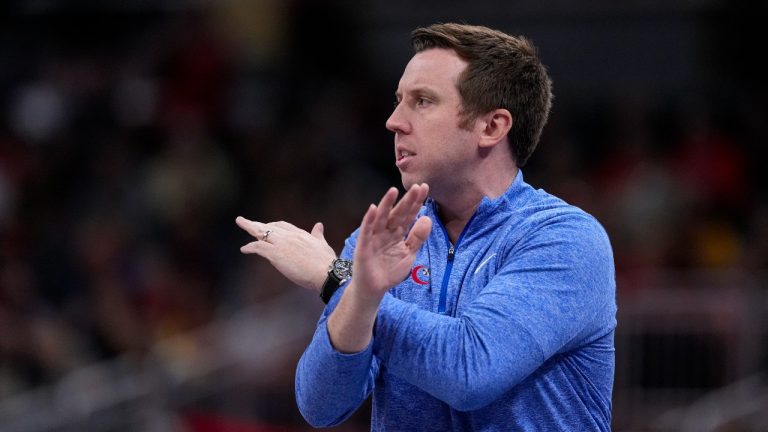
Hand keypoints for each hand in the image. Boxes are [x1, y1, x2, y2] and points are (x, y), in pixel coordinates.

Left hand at [236, 218, 336, 290]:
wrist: (326, 272)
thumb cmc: (326, 262)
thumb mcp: (322, 244)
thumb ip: (318, 235)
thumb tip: (319, 225)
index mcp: (300, 234)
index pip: (283, 226)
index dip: (273, 226)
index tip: (267, 227)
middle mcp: (289, 236)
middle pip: (270, 226)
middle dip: (257, 223)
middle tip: (245, 221)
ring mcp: (282, 244)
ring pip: (262, 232)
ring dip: (250, 227)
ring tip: (241, 222)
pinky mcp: (276, 254)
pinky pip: (258, 247)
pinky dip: (250, 247)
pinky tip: (244, 249)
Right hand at [351, 183, 431, 300]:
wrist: (374, 289)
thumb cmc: (390, 270)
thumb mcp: (409, 254)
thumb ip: (417, 237)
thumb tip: (427, 218)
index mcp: (397, 233)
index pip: (408, 215)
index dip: (416, 202)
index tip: (425, 188)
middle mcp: (386, 231)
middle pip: (397, 213)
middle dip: (407, 201)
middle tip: (417, 187)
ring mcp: (374, 237)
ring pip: (381, 218)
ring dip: (386, 204)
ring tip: (393, 191)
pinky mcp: (364, 245)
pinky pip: (366, 231)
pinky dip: (368, 219)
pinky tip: (373, 208)